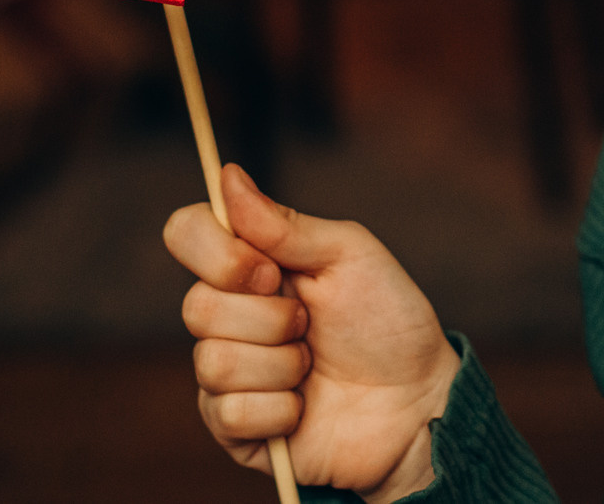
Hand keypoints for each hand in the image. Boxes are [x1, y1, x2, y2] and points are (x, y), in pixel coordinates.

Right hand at [166, 164, 462, 502]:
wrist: (417, 401)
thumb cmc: (388, 320)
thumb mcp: (349, 255)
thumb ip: (285, 224)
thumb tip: (226, 176)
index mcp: (250, 264)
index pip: (186, 233)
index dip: (216, 252)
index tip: (269, 270)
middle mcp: (229, 314)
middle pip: (195, 307)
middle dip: (269, 319)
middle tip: (310, 324)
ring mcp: (228, 373)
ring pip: (213, 363)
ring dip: (280, 365)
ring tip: (313, 365)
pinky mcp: (235, 428)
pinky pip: (228, 413)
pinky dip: (280, 410)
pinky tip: (305, 407)